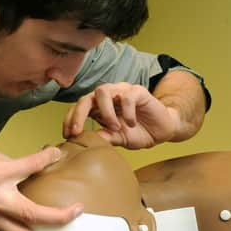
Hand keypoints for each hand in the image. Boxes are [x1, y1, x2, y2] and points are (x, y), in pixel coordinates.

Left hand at [63, 82, 179, 148]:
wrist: (163, 130)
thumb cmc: (139, 133)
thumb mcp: (119, 139)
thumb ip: (104, 137)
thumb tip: (86, 139)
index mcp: (99, 107)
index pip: (79, 108)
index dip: (70, 119)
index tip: (68, 135)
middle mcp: (108, 96)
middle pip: (86, 97)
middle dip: (78, 115)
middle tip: (77, 132)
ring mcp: (122, 91)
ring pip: (103, 91)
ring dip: (105, 112)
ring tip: (114, 127)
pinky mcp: (138, 91)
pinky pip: (127, 96)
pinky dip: (127, 112)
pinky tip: (132, 123)